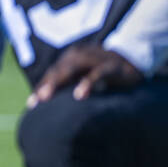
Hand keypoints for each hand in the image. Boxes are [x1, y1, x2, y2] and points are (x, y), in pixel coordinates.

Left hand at [27, 44, 142, 106]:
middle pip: (60, 70)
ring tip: (48, 98)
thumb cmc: (105, 75)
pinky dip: (88, 83)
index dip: (42, 86)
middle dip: (47, 84)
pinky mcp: (113, 66)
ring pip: (74, 68)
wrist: (136, 62)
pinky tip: (79, 95)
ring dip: (60, 82)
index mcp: (72, 58)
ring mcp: (97, 59)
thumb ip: (71, 88)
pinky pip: (99, 73)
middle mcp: (82, 55)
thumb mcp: (86, 78)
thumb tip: (52, 110)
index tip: (32, 104)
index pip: (53, 73)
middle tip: (38, 101)